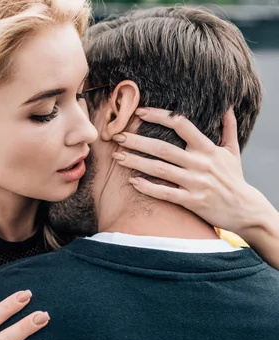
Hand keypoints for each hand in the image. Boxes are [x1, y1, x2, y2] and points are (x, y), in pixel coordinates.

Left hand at [109, 106, 272, 234]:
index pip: (182, 125)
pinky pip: (165, 193)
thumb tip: (228, 107)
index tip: (140, 112)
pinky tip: (132, 181)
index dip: (160, 116)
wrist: (245, 210)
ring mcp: (196, 183)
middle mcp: (201, 163)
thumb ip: (229, 128)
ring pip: (160, 169)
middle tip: (117, 136)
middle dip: (138, 141)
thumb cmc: (234, 179)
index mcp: (208, 149)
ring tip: (118, 157)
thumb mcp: (233, 152)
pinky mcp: (192, 201)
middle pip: (163, 148)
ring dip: (136, 162)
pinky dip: (148, 187)